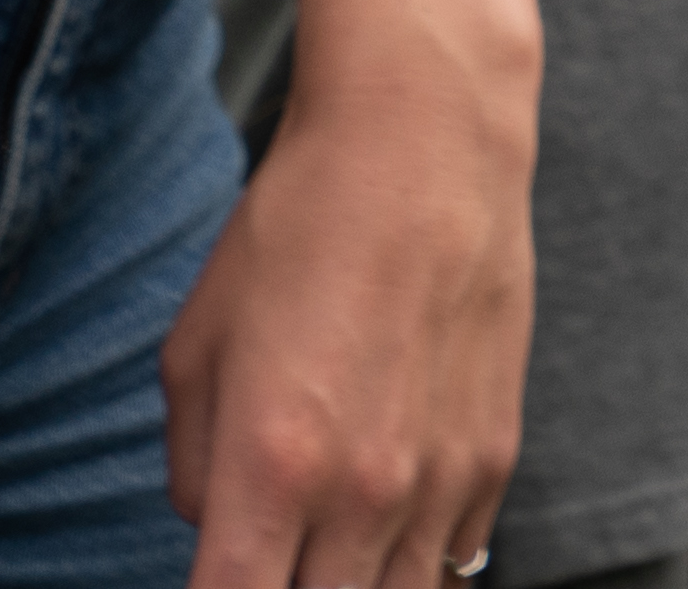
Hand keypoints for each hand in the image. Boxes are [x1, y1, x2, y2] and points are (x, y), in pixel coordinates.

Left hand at [165, 77, 529, 588]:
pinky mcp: (494, 459)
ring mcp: (439, 483)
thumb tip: (218, 530)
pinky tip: (383, 515)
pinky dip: (412, 558)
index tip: (213, 579)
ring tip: (323, 549)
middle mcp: (362, 492)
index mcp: (270, 467)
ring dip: (351, 587)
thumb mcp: (193, 346)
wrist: (424, 143)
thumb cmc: (295, 230)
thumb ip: (192, 470)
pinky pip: (452, 560)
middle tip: (268, 551)